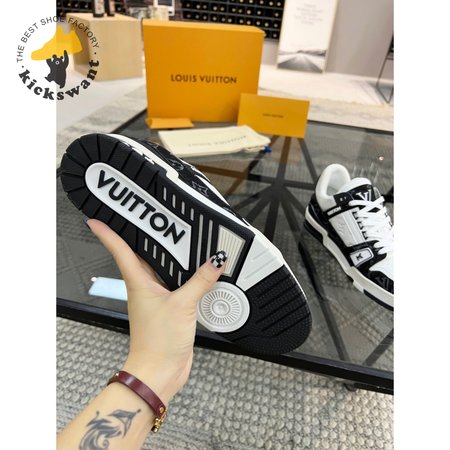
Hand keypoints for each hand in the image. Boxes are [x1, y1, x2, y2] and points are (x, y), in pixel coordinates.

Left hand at [87, 219, 225, 404]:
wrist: (160, 371)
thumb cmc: (158, 342)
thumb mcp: (182, 305)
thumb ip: (200, 281)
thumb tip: (215, 261)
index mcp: (138, 282)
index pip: (120, 251)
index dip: (108, 234)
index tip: (96, 220)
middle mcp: (145, 287)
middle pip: (142, 255)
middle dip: (145, 238)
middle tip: (150, 217)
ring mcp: (157, 297)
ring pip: (163, 269)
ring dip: (171, 257)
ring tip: (181, 238)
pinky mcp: (170, 308)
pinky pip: (178, 285)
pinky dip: (187, 276)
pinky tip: (199, 270)